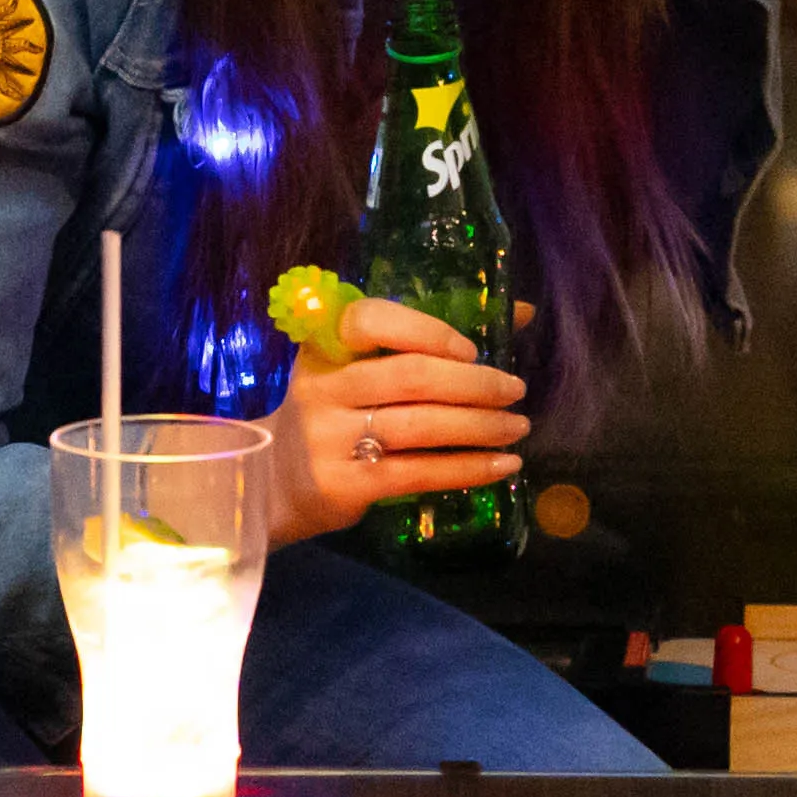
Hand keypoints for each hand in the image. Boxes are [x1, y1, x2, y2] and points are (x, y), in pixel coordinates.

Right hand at [265, 292, 525, 543]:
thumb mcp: (360, 370)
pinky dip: (467, 468)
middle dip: (474, 383)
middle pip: (410, 375)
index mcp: (326, 347)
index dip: (427, 331)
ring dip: (481, 426)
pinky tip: (502, 466)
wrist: (276, 483)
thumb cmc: (337, 413)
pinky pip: (417, 472)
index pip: (369, 319)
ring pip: (420, 425)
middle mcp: (323, 387)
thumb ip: (426, 341)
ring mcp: (329, 437)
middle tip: (515, 390)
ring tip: (517, 428)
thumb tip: (520, 312)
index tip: (470, 350)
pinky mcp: (342, 484)